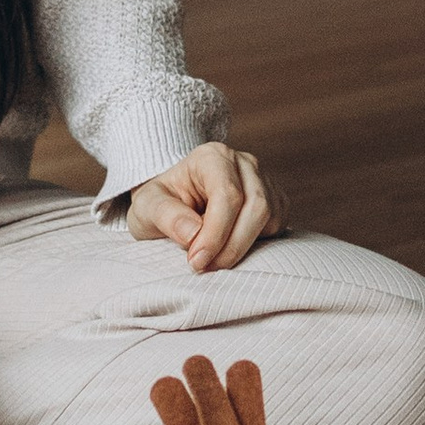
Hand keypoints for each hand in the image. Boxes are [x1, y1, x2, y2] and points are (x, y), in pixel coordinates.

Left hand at [126, 141, 286, 273]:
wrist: (171, 202)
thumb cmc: (159, 202)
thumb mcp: (147, 207)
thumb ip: (166, 216)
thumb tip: (193, 234)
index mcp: (212, 156)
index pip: (228, 194)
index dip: (216, 233)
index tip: (196, 261)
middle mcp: (243, 163)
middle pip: (257, 206)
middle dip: (232, 245)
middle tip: (205, 267)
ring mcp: (263, 180)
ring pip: (270, 218)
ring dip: (244, 248)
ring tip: (213, 261)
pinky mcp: (274, 201)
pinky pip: (277, 226)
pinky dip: (257, 245)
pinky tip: (229, 249)